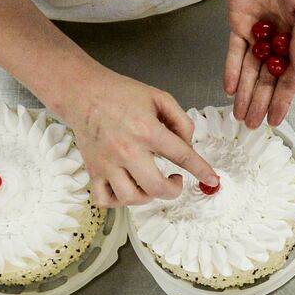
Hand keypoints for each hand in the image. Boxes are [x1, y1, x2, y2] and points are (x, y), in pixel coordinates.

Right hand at [56, 66, 217, 207]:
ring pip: (131, 198)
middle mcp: (127, 150)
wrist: (82, 93)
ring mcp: (108, 164)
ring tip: (151, 183)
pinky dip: (119, 201)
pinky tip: (128, 189)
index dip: (201, 170)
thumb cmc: (120, 93)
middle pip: (157, 187)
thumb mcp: (158, 97)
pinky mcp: (93, 171)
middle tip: (175, 181)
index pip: (182, 156)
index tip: (212, 179)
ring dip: (148, 197)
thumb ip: (180, 121)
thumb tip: (189, 144)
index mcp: (146, 130)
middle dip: (174, 190)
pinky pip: (105, 200)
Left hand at [224, 0, 294, 127]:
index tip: (277, 119)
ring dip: (245, 93)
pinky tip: (230, 88)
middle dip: (260, 102)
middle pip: (266, 79)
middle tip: (253, 125)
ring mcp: (256, 35)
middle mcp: (277, 41)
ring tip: (241, 115)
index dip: (283, 99)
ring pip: (249, 71)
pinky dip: (231, 70)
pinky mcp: (237, 25)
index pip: (290, 77)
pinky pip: (233, 53)